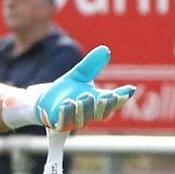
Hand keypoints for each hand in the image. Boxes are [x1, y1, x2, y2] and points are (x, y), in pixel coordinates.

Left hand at [5, 45, 136, 131]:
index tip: (129, 90)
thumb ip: (91, 64)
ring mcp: (73, 120)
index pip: (112, 102)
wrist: (45, 101)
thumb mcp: (80, 75)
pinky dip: (65, 115)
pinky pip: (62, 121)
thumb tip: (105, 49)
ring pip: (81, 118)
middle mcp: (87, 114)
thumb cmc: (68, 89)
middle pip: (99, 113)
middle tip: (107, 96)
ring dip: (84, 109)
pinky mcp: (58, 123)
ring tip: (85, 97)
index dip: (121, 97)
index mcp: (97, 103)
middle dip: (103, 105)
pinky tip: (66, 105)